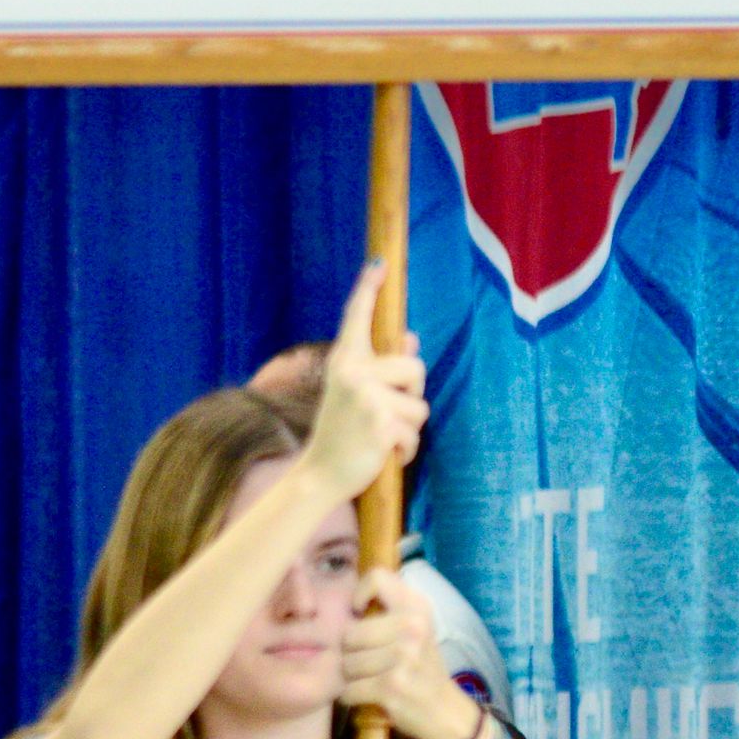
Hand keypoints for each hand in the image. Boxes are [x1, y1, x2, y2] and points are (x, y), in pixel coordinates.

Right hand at [300, 260, 426, 501]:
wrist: (319, 475)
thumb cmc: (341, 434)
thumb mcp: (356, 394)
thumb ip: (381, 366)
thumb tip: (411, 337)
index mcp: (344, 361)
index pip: (357, 317)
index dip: (368, 288)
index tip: (379, 263)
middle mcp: (352, 372)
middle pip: (415, 366)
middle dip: (412, 393)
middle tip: (383, 415)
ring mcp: (366, 396)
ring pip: (420, 405)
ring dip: (409, 428)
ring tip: (381, 438)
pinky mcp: (381, 422)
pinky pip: (414, 432)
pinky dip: (406, 451)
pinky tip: (383, 455)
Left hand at [340, 565, 481, 738]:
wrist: (446, 712)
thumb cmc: (421, 668)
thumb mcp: (414, 630)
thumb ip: (387, 610)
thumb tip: (347, 602)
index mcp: (418, 608)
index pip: (377, 578)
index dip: (358, 596)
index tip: (361, 616)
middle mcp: (412, 627)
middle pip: (349, 633)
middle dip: (351, 653)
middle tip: (370, 663)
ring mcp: (403, 657)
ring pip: (346, 663)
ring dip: (352, 678)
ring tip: (373, 680)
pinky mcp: (391, 686)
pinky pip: (348, 690)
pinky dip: (353, 697)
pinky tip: (371, 696)